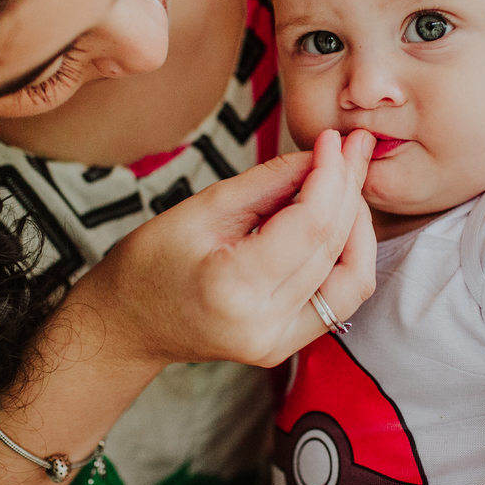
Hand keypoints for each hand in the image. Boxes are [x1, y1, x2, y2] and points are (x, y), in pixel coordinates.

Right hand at [75, 128, 376, 366]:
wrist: (127, 324)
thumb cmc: (148, 264)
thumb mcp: (200, 209)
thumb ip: (267, 183)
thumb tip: (319, 154)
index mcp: (233, 287)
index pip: (310, 225)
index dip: (331, 176)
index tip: (334, 140)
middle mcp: (264, 325)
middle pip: (334, 249)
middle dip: (350, 191)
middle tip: (354, 147)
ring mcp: (279, 343)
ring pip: (350, 278)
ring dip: (357, 224)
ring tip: (348, 180)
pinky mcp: (288, 345)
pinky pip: (339, 298)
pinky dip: (347, 254)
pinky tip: (339, 218)